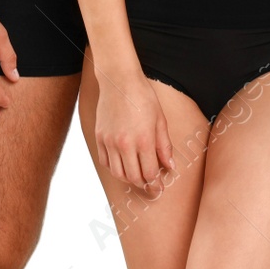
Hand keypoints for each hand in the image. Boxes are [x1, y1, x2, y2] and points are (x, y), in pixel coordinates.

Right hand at [95, 70, 175, 196]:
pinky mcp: (100, 137)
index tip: (159, 188)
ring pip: (118, 173)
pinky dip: (114, 169)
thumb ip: (164, 146)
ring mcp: (110, 141)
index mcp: (143, 140)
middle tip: (151, 186)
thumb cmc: (143, 97)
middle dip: (144, 185)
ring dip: (129, 179)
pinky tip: (123, 166)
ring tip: (137, 177)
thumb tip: (169, 167)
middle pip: (133, 177)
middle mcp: (125, 144)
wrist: (119, 80)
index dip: (156, 184)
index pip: (150, 173)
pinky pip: (105, 162)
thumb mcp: (160, 120)